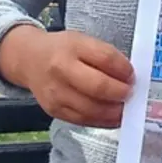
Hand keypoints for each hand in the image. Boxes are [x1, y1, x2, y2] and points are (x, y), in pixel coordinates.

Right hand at [0, 25, 133, 128]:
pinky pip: (83, 120)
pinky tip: (114, 117)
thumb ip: (105, 56)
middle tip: (131, 93)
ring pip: (92, 109)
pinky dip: (103, 121)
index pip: (105, 58)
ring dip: (114, 111)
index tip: (133, 75)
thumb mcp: (83, 41)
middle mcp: (61, 70)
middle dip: (120, 93)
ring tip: (126, 108)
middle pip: (98, 87)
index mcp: (72, 47)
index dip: (124, 69)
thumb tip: (128, 77)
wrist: (29, 60)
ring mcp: (56, 94)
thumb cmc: (63, 50)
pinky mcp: (54, 111)